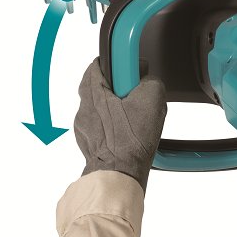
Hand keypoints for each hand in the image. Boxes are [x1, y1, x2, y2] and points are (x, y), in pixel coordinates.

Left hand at [73, 58, 166, 190]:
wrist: (120, 174)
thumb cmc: (131, 141)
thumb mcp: (152, 98)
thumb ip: (150, 79)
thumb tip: (148, 79)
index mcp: (93, 92)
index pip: (98, 63)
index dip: (118, 63)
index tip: (131, 70)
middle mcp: (83, 108)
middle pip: (100, 86)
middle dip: (120, 87)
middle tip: (136, 96)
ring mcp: (83, 127)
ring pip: (101, 108)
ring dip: (116, 109)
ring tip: (134, 119)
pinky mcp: (88, 143)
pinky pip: (101, 127)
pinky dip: (113, 127)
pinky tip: (128, 134)